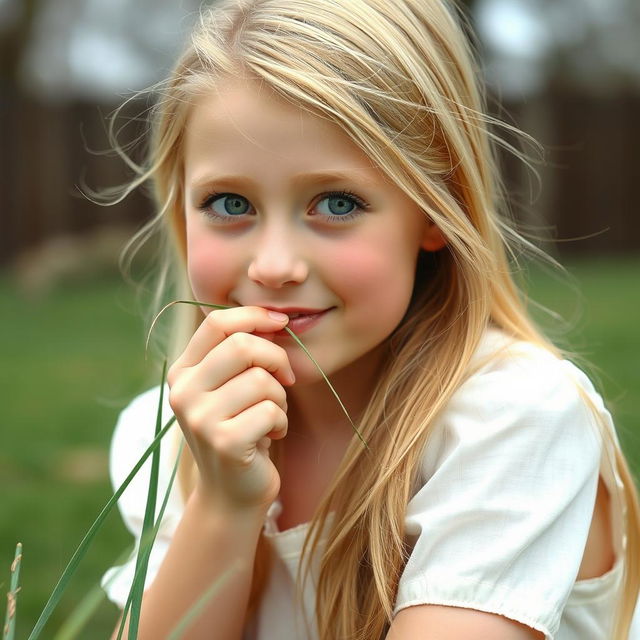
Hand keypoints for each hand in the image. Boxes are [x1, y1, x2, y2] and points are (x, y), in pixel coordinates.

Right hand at [167, 306, 293, 512]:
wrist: (231, 493)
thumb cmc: (240, 429)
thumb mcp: (232, 386)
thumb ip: (241, 353)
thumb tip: (275, 319)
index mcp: (182, 371)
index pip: (217, 322)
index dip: (255, 316)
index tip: (282, 323)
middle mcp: (183, 392)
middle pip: (242, 346)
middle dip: (277, 358)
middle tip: (286, 379)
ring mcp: (200, 418)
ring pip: (263, 380)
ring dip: (281, 397)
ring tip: (272, 415)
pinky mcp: (224, 442)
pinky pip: (272, 411)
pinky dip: (281, 422)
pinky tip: (271, 435)